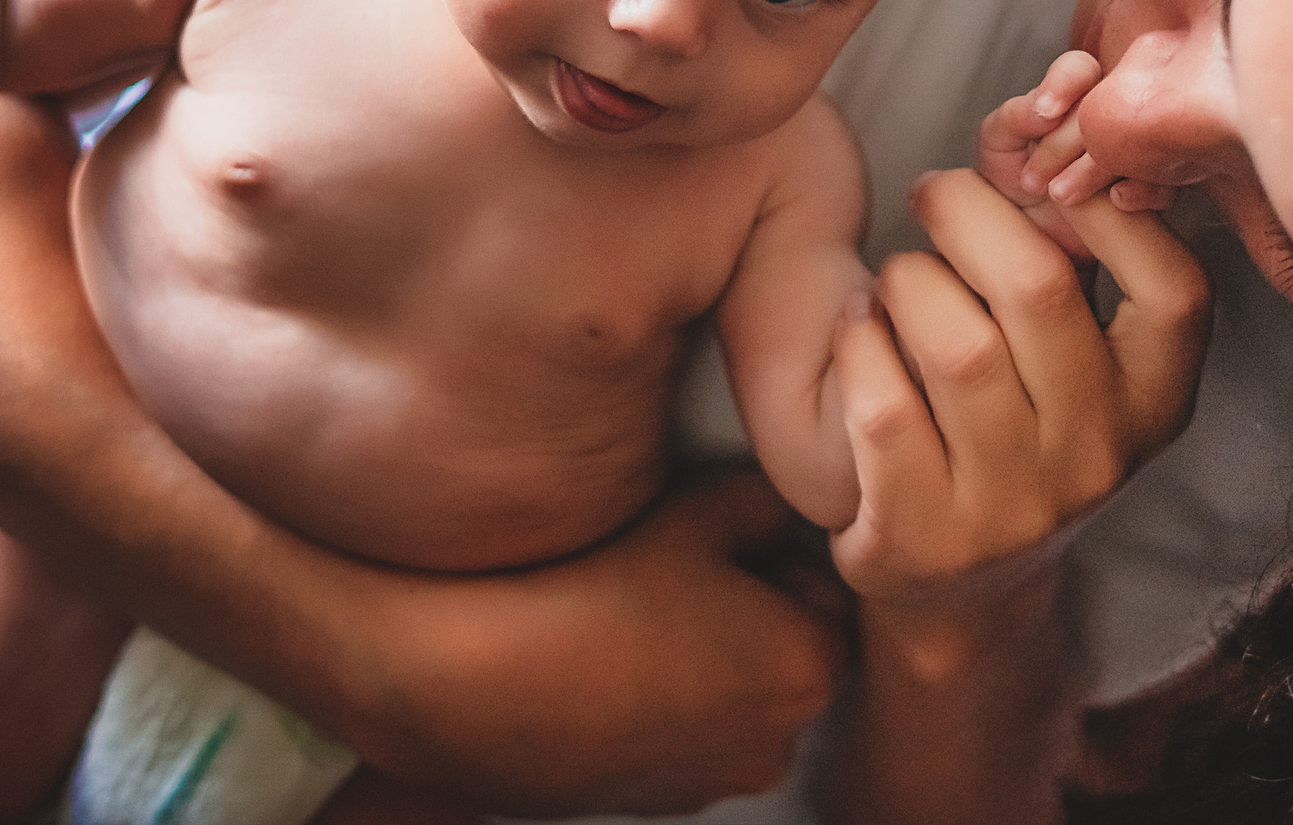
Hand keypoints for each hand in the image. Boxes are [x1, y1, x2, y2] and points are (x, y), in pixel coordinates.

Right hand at [357, 469, 846, 815]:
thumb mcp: (696, 509)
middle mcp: (775, 742)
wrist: (465, 682)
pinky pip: (681, 734)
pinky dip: (658, 699)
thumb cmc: (588, 590)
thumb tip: (784, 500)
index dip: (775, 552)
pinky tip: (602, 656)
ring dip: (704, 657)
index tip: (721, 533)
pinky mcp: (652, 801)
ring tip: (631, 610)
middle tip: (675, 563)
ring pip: (733, 696)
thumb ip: (764, 498)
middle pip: (788, 650)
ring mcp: (712, 782)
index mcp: (809, 668)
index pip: (827, 591)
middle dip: (750, 607)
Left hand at [829, 170, 1211, 607]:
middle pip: (1038, 288)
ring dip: (907, 280)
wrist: (961, 582)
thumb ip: (1067, 256)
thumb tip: (1025, 148)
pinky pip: (880, 404)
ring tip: (897, 277)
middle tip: (933, 193)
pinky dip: (859, 343)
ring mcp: (1012, 506)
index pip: (1176, 290)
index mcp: (1155, 401)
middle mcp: (1098, 458)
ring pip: (953, 343)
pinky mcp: (922, 535)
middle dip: (968, 212)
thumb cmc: (1017, 420)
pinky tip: (860, 329)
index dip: (1110, 210)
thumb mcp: (1072, 355)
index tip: (1042, 177)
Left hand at [977, 52, 1174, 257]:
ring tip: (1062, 195)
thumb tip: (1044, 110)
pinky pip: (1165, 178)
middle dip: (1071, 140)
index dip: (1064, 83)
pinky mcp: (1155, 181)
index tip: (1045, 113)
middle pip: (1109, 103)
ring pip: (1142, 138)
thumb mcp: (999, 142)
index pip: (1078, 70)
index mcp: (1072, 94)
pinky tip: (1114, 201)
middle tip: (1037, 178)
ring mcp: (1137, 145)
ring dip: (1102, 167)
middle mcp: (1109, 112)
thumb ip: (1015, 116)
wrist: (1035, 233)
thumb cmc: (1016, 177)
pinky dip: (1142, 189)